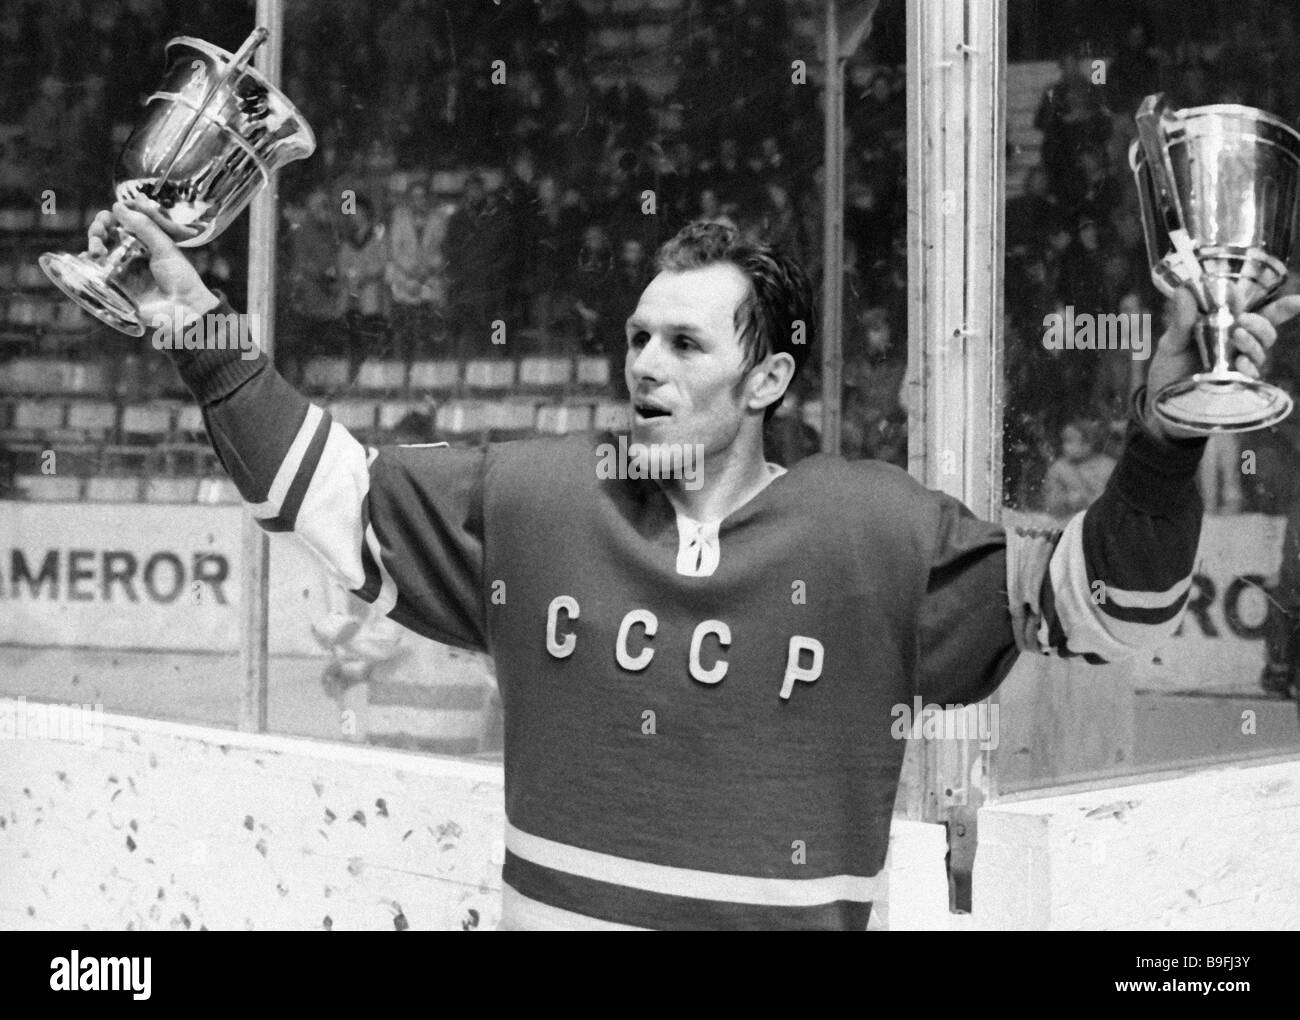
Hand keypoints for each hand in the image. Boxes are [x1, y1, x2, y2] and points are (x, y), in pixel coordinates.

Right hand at [87, 198, 217, 327]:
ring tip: (96, 250)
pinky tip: (85, 260)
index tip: (108, 218)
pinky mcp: (115, 286)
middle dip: (97, 229)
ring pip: (98, 250)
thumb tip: (117, 206)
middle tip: (99, 232)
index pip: (120, 222)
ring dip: (93, 244)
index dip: (110, 217)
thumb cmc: (180, 277)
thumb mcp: (164, 248)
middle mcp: (130, 252)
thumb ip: (144, 226)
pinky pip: (95, 272)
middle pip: (105, 234)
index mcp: (144, 240)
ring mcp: (121, 269)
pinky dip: (86, 264)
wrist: (184, 310)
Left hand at [1144, 289, 1299, 440]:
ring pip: (1261, 352)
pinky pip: (1252, 376)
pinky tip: (1240, 363)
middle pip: (1266, 332)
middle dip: (1261, 324)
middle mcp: (1237, 347)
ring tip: (1237, 336)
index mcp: (1227, 329)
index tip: (1299, 301)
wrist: (1159, 404)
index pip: (1260, 314)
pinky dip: (1249, 367)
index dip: (1284, 308)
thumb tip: (1185, 289)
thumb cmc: (1169, 370)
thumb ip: (1181, 319)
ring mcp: (1238, 367)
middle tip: (1244, 321)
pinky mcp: (1235, 387)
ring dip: (1253, 343)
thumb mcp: (1171, 342)